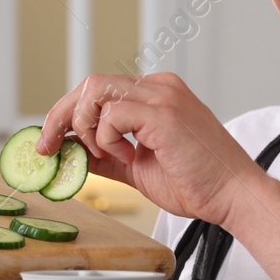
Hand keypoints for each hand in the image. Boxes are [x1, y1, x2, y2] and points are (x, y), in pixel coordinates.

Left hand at [37, 73, 264, 227]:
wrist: (233, 195)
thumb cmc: (197, 183)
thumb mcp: (138, 169)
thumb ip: (107, 157)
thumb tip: (72, 154)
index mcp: (154, 95)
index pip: (98, 90)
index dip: (67, 114)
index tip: (49, 141)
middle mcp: (158, 87)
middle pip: (90, 84)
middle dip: (60, 116)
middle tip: (47, 146)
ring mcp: (162, 96)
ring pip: (96, 91)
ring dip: (86, 127)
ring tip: (106, 154)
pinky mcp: (164, 112)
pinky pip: (113, 113)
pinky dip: (108, 138)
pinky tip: (130, 157)